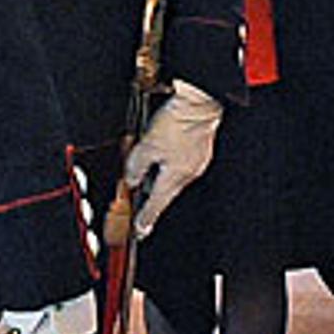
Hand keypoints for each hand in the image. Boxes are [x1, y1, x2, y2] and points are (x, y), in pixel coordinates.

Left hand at [120, 80, 226, 231]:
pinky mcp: (200, 150)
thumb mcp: (147, 146)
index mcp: (174, 177)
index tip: (141, 230)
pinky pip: (182, 164)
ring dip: (161, 176)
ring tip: (152, 167)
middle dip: (153, 196)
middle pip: (166, 192)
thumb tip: (132, 180)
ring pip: (174, 177)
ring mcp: (197, 162)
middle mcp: (188, 173)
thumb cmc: (177, 122)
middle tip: (143, 201)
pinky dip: (171, 164)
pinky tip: (166, 151)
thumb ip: (137, 166)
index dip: (146, 218)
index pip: (157, 204)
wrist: (198, 103)